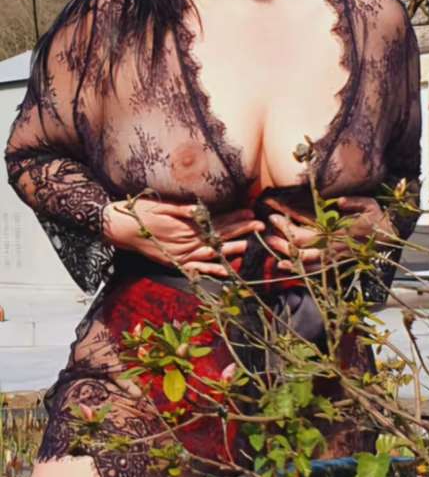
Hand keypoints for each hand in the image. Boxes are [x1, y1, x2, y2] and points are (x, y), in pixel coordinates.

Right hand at [102, 197, 264, 276]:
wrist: (120, 228)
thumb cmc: (140, 212)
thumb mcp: (161, 205)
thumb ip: (181, 209)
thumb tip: (199, 210)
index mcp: (184, 228)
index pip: (216, 222)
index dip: (235, 218)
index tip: (251, 213)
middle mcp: (185, 243)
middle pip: (218, 237)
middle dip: (240, 231)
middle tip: (260, 226)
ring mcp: (180, 255)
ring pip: (211, 253)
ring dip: (231, 250)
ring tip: (249, 246)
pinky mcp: (175, 262)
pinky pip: (197, 268)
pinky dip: (212, 269)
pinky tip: (227, 271)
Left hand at [264, 194, 396, 273]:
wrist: (387, 238)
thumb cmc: (376, 218)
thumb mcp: (368, 204)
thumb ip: (354, 202)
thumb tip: (339, 201)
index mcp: (336, 226)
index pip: (307, 221)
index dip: (289, 216)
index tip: (272, 209)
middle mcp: (331, 242)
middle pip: (300, 241)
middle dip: (282, 234)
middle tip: (267, 226)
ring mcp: (332, 255)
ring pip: (303, 257)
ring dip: (285, 252)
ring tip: (270, 245)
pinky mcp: (334, 263)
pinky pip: (312, 269)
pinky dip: (297, 268)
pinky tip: (283, 266)